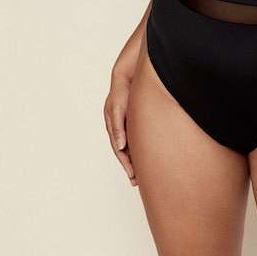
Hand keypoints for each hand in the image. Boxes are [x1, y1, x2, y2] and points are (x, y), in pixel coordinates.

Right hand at [103, 70, 136, 185]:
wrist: (129, 74)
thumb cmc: (122, 90)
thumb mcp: (118, 107)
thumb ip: (117, 126)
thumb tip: (121, 146)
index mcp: (113, 125)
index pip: (119, 149)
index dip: (126, 163)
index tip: (133, 176)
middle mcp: (118, 125)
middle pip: (123, 150)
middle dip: (129, 165)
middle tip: (136, 180)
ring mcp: (124, 122)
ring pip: (128, 145)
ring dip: (133, 158)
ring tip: (140, 173)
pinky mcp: (131, 118)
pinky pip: (133, 137)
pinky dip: (136, 147)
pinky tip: (143, 154)